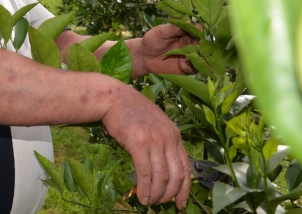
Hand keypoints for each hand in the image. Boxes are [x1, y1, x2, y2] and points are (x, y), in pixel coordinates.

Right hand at [102, 88, 191, 206]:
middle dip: (169, 194)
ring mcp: (154, 141)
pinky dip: (144, 188)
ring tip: (149, 202)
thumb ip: (162, 143)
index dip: (185, 189)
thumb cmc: (132, 112)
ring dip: (156, 194)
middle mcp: (168, 139)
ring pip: (161, 177)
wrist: (114, 98)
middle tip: (159, 203)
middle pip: (176, 175)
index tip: (180, 203)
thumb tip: (162, 169)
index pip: (186, 167)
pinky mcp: (139, 143)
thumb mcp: (155, 125)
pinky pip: (145, 172)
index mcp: (175, 135)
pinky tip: (141, 196)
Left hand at [137, 24, 198, 75]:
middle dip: (202, 45)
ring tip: (194, 55)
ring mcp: (188, 56)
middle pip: (202, 44)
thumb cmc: (152, 40)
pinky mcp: (185, 68)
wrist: (143, 56)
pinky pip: (193, 68)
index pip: (197, 30)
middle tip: (200, 45)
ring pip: (200, 57)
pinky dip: (193, 66)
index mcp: (186, 33)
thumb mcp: (161, 31)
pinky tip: (188, 63)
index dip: (199, 29)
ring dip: (199, 57)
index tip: (198, 29)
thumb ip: (174, 28)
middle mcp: (190, 44)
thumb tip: (189, 22)